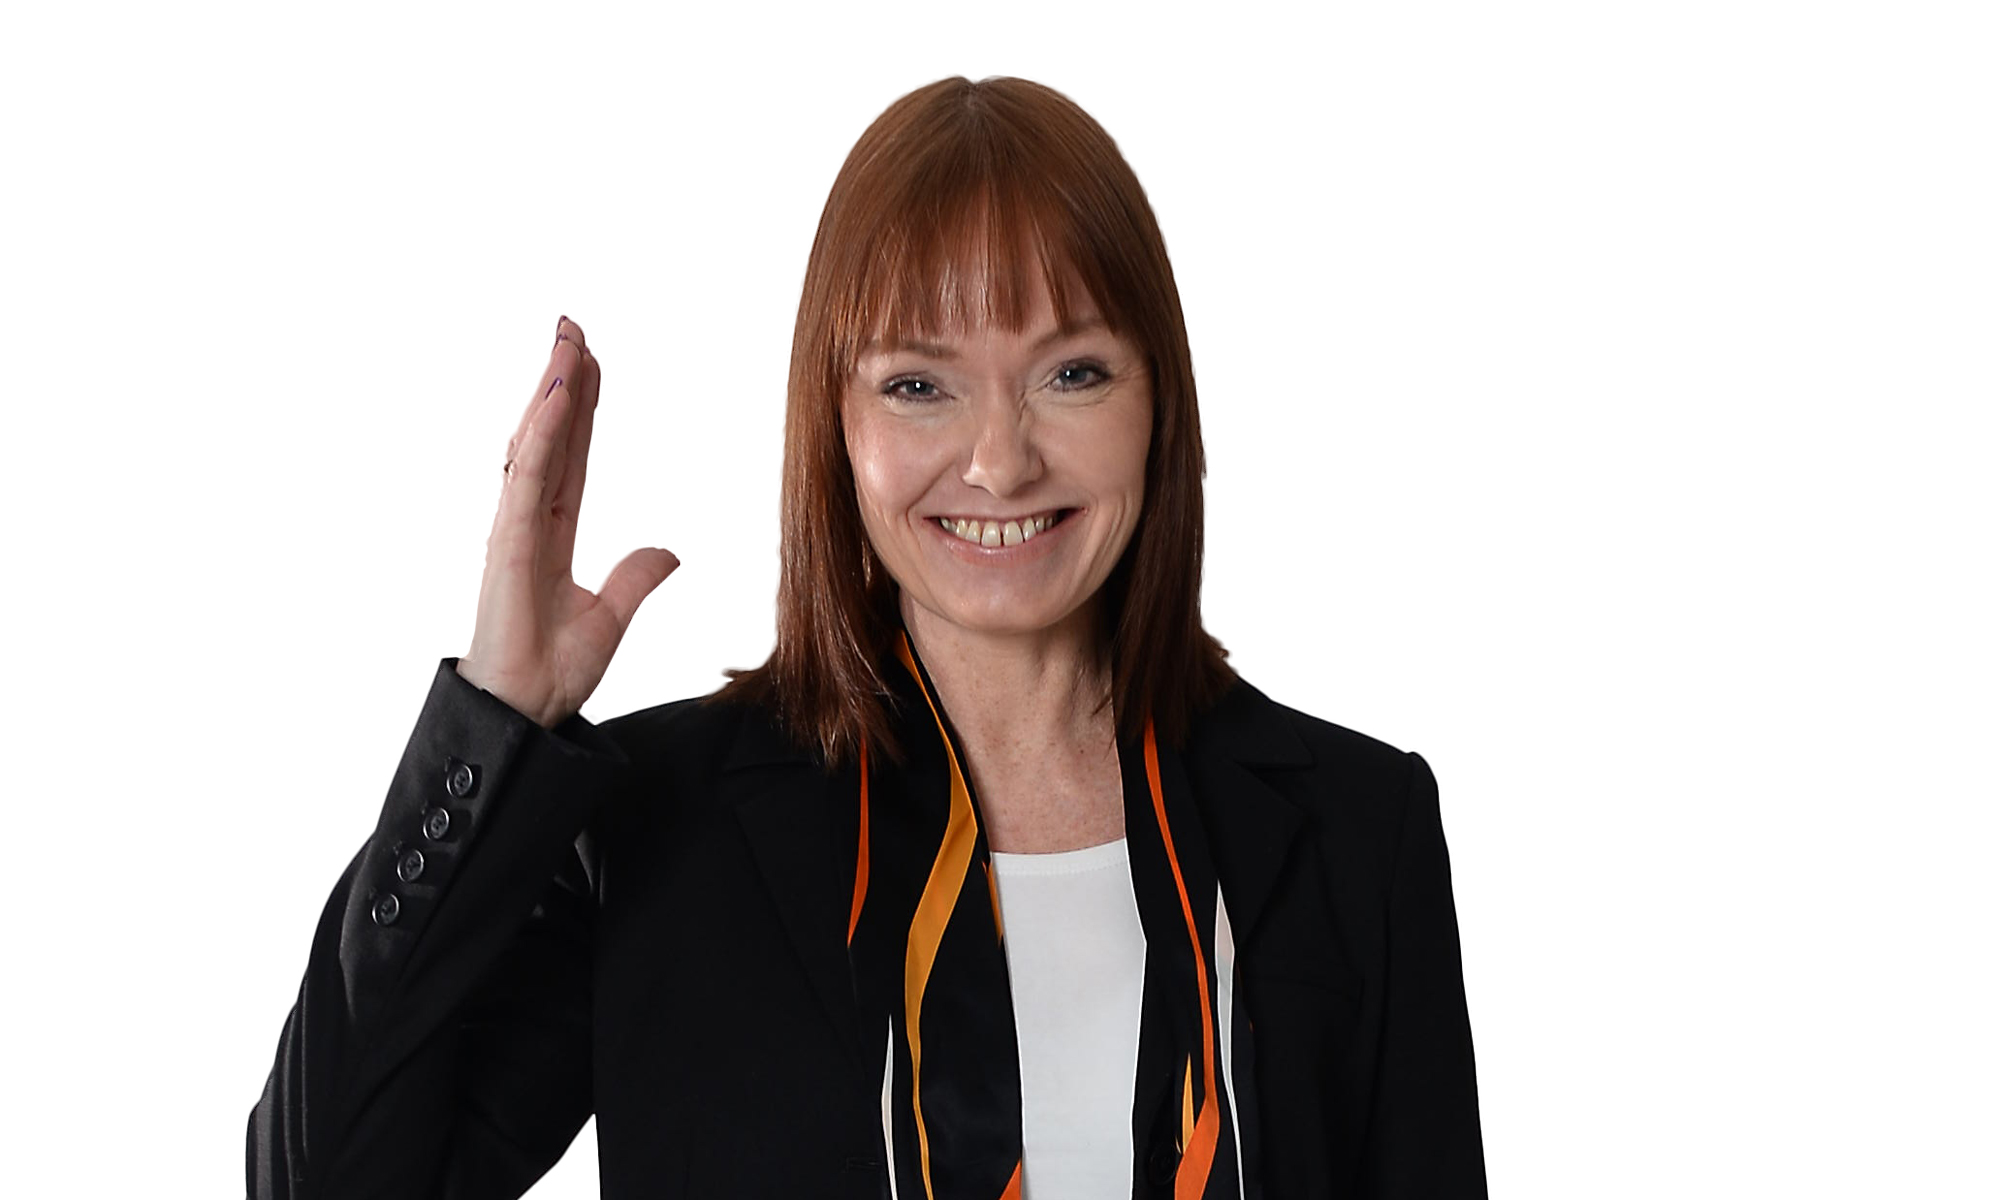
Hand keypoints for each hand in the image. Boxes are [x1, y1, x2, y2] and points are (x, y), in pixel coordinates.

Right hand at [456, 316, 678, 728]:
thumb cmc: (548, 670)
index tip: (589, 361)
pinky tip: (559, 397)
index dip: (582, 407)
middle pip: (550, 435)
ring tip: (567, 342)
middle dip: (561, 379)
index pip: (572, 454)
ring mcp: (513, 528)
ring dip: (551, 390)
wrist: (522, 714)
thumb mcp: (610, 617)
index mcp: (549, 530)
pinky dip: (544, 435)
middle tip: (571, 326)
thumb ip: (636, 578)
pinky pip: (528, 476)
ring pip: (535, 443)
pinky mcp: (508, 543)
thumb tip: (668, 552)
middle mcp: (527, 520)